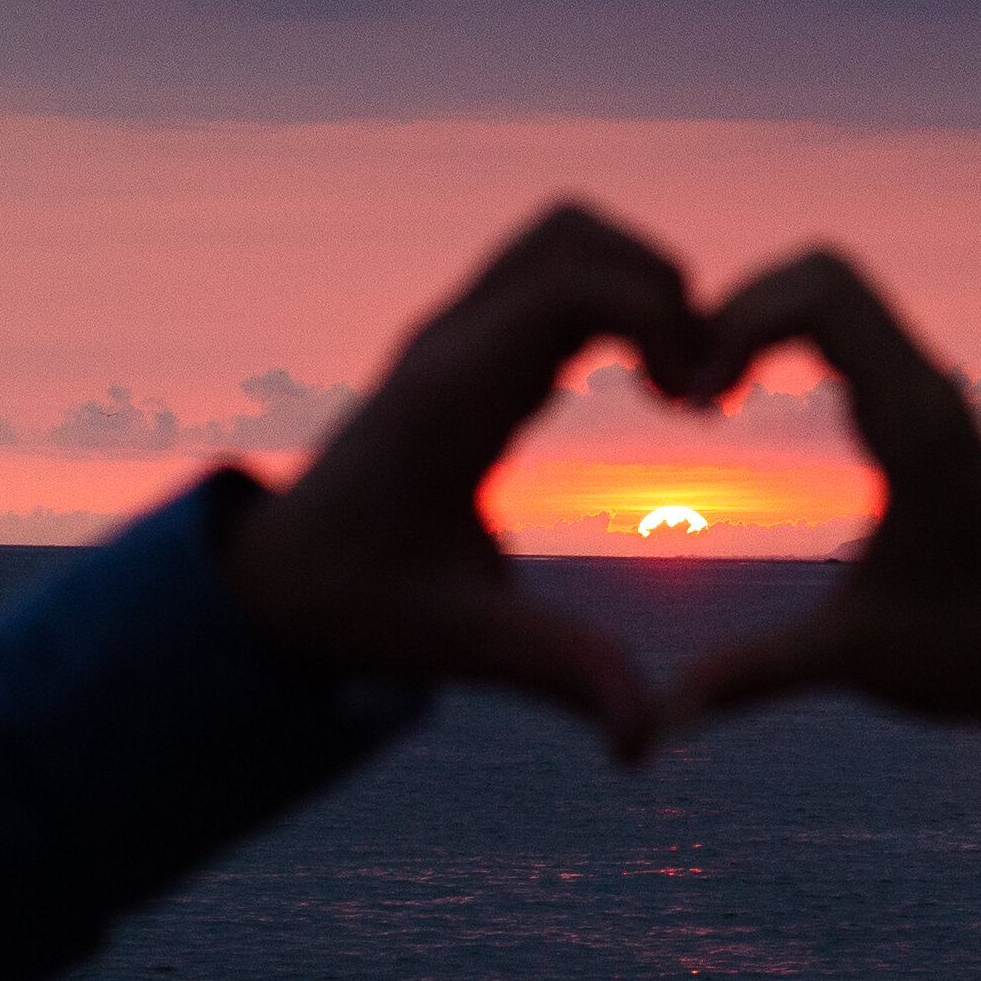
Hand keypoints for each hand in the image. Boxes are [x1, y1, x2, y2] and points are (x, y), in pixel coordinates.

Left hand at [223, 203, 705, 760]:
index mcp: (453, 395)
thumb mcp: (464, 646)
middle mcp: (452, 342)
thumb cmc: (363, 608)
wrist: (278, 582)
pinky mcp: (468, 345)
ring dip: (641, 286)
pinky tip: (644, 387)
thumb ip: (561, 676)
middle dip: (661, 288)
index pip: (567, 286)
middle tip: (702, 386)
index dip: (658, 316)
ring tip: (680, 383)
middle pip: (573, 236)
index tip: (700, 399)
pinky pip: (555, 278)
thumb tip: (643, 744)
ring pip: (565, 242)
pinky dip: (617, 304)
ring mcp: (456, 333)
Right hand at [667, 251, 980, 731]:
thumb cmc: (966, 658)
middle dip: (741, 305)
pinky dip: (785, 333)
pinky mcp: (926, 408)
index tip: (695, 400)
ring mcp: (932, 393)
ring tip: (706, 392)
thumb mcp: (853, 661)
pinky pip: (849, 327)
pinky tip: (743, 395)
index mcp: (916, 429)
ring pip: (837, 291)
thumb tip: (662, 720)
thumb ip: (756, 677)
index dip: (740, 323)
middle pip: (825, 272)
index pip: (825, 300)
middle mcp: (931, 392)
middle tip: (687, 385)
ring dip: (762, 316)